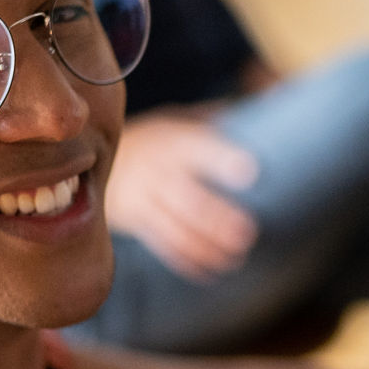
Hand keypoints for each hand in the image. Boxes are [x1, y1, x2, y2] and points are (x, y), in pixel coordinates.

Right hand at [105, 111, 258, 281]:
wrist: (92, 158)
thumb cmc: (158, 141)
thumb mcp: (180, 119)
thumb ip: (220, 116)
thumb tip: (276, 96)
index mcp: (172, 140)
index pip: (198, 147)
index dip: (223, 159)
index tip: (251, 171)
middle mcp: (155, 170)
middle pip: (187, 198)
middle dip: (217, 218)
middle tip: (249, 233)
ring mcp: (142, 198)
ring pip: (174, 227)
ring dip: (206, 246)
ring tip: (236, 257)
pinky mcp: (136, 221)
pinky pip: (162, 245)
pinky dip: (187, 261)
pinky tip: (212, 272)